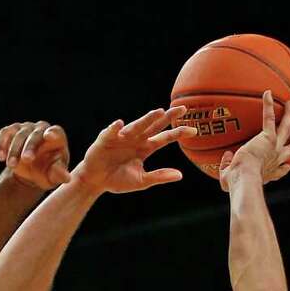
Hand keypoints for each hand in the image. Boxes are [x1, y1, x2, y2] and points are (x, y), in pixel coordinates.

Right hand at [0, 122, 70, 189]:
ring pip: (19, 134)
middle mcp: (42, 129)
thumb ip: (60, 175)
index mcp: (57, 138)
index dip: (53, 133)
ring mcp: (26, 128)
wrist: (32, 172)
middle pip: (35, 134)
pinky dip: (2, 143)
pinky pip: (5, 133)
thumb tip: (66, 178)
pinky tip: (0, 156)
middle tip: (26, 160)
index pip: (56, 132)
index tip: (48, 136)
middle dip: (29, 146)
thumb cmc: (47, 173)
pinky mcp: (12, 131)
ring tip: (11, 165)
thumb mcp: (54, 177)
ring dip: (14, 149)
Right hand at [74, 106, 195, 194]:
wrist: (95, 181)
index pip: (165, 138)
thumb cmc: (118, 180)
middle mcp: (136, 139)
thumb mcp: (141, 181)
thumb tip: (180, 175)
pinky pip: (111, 132)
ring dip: (147, 119)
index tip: (194, 130)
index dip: (178, 133)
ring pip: (137, 126)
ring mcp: (122, 137)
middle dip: (167, 117)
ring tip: (158, 112)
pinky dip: (115, 128)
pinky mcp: (106, 139)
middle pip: (154, 126)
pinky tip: (119, 125)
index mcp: (145, 147)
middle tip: (182, 109)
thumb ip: (159, 176)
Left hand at [218, 92, 289, 189]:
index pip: (279, 171)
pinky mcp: (268, 137)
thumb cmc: (236, 183)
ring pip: (286, 128)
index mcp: (268, 172)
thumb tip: (228, 156)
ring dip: (289, 115)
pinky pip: (269, 117)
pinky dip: (268, 105)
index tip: (286, 167)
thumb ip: (228, 167)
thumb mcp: (228, 179)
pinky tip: (267, 93)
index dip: (284, 168)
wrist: (244, 177)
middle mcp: (275, 159)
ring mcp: (274, 147)